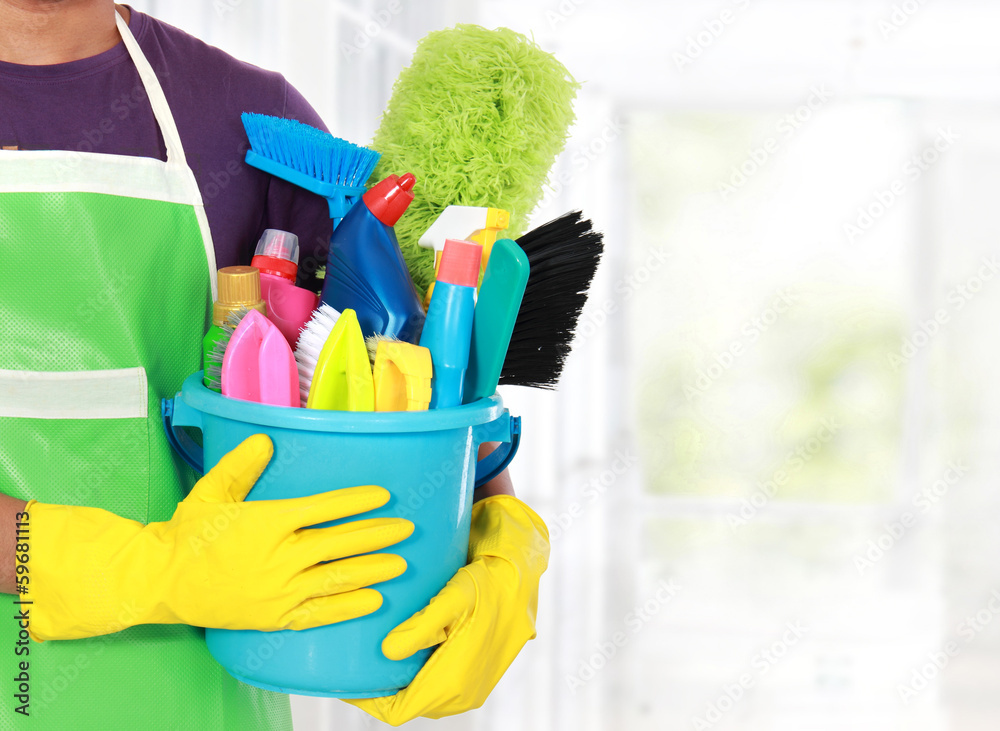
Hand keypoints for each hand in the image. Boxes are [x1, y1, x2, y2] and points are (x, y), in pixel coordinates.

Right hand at [26, 434, 412, 640]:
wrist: (163, 582)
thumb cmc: (188, 534)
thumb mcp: (211, 492)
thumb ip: (240, 465)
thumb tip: (266, 440)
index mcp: (267, 523)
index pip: (323, 508)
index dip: (356, 502)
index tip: (383, 496)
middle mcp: (279, 556)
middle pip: (339, 543)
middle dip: (377, 535)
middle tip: (406, 528)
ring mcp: (279, 590)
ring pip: (336, 578)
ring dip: (372, 569)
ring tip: (401, 563)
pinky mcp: (275, 617)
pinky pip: (320, 613)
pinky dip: (349, 607)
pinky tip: (374, 600)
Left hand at [345, 495, 548, 725]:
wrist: (525, 570)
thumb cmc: (492, 580)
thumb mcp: (456, 597)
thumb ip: (423, 627)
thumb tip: (387, 654)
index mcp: (457, 682)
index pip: (397, 710)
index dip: (366, 699)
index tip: (342, 676)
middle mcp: (463, 692)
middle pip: (405, 702)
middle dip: (377, 684)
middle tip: (349, 656)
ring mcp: (469, 684)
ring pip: (419, 692)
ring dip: (395, 676)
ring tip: (367, 648)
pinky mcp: (473, 671)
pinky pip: (433, 680)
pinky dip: (413, 668)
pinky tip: (398, 642)